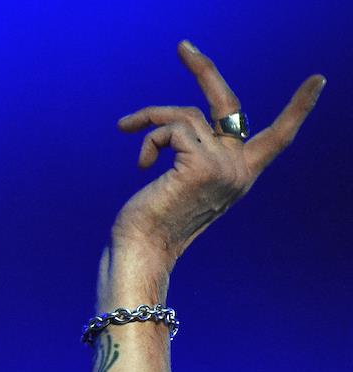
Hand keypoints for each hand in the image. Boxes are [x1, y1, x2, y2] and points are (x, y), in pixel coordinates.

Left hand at [110, 40, 324, 266]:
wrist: (142, 250)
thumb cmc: (152, 221)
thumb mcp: (181, 181)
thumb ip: (193, 154)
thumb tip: (173, 125)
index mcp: (240, 175)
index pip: (279, 137)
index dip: (298, 108)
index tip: (317, 81)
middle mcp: (239, 170)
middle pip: (228, 104)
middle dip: (205, 70)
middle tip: (183, 47)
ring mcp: (222, 167)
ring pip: (185, 115)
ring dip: (152, 119)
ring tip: (126, 127)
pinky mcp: (200, 166)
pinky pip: (170, 128)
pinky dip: (150, 139)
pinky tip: (142, 166)